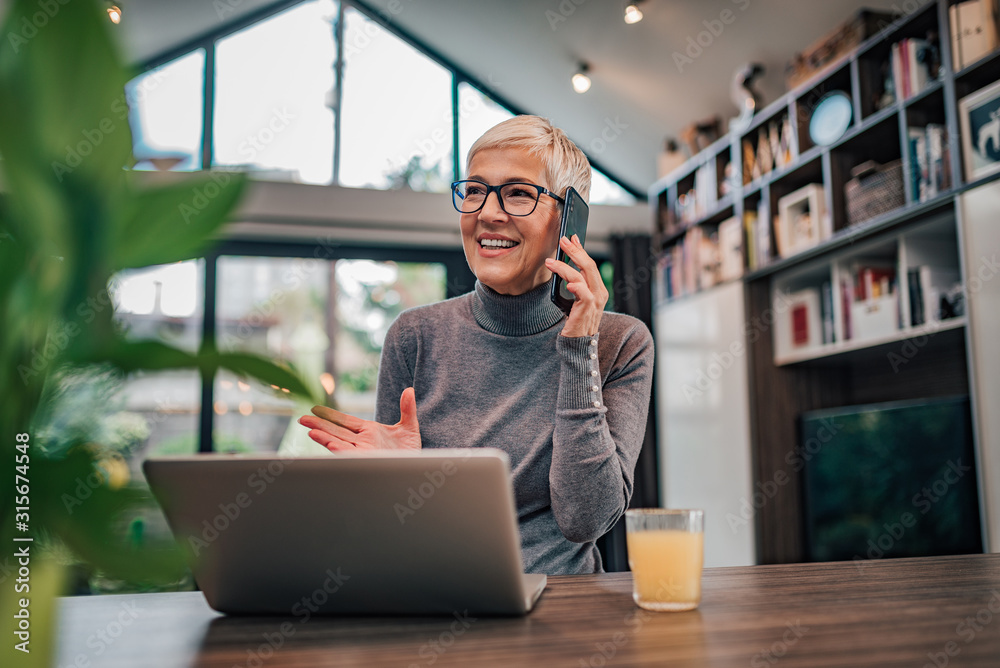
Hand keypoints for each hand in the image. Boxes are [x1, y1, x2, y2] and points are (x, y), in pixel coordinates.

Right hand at [298, 387, 420, 450]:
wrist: (418, 467)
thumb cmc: (411, 450)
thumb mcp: (409, 427)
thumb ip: (407, 408)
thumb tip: (410, 390)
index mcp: (369, 431)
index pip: (345, 421)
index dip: (330, 415)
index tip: (315, 410)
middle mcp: (363, 441)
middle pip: (337, 431)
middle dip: (319, 426)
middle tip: (302, 419)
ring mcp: (364, 451)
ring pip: (340, 442)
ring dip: (325, 438)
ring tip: (310, 432)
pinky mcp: (368, 460)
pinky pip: (351, 454)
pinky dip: (340, 449)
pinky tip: (330, 444)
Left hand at [545, 235, 608, 336]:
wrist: (578, 344)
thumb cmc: (575, 322)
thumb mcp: (574, 299)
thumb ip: (573, 285)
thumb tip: (561, 266)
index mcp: (598, 289)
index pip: (590, 264)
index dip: (581, 250)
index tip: (572, 238)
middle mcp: (599, 293)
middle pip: (589, 265)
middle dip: (575, 251)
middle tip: (563, 240)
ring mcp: (595, 301)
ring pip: (583, 275)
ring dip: (565, 265)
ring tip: (550, 262)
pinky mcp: (587, 309)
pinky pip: (583, 292)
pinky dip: (575, 284)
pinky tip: (567, 282)